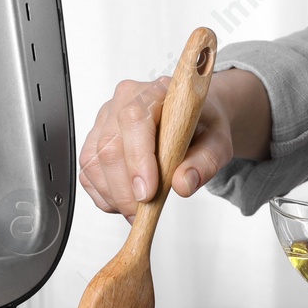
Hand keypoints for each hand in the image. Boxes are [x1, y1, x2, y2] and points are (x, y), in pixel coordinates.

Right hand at [79, 67, 270, 217]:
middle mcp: (123, 103)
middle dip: (125, 190)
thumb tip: (183, 184)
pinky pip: (88, 172)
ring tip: (139, 210)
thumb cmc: (203, 126)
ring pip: (94, 162)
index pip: (135, 121)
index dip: (138, 160)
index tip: (147, 194)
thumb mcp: (219, 141)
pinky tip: (126, 201)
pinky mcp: (95, 141)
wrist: (195, 120)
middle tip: (144, 214)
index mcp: (154, 93)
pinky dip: (105, 195)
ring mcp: (105, 121)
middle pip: (109, 147)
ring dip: (114, 195)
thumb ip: (206, 162)